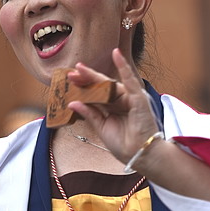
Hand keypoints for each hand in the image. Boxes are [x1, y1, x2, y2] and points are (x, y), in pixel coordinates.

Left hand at [67, 49, 159, 164]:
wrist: (139, 155)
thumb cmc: (124, 144)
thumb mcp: (101, 127)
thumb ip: (89, 114)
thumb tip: (73, 103)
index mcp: (113, 108)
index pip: (96, 93)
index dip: (84, 86)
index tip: (70, 79)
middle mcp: (121, 101)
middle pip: (101, 86)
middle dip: (86, 79)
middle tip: (71, 73)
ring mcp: (130, 98)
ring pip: (110, 84)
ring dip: (95, 76)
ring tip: (80, 69)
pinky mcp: (138, 98)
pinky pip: (130, 81)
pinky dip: (124, 67)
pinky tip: (116, 55)